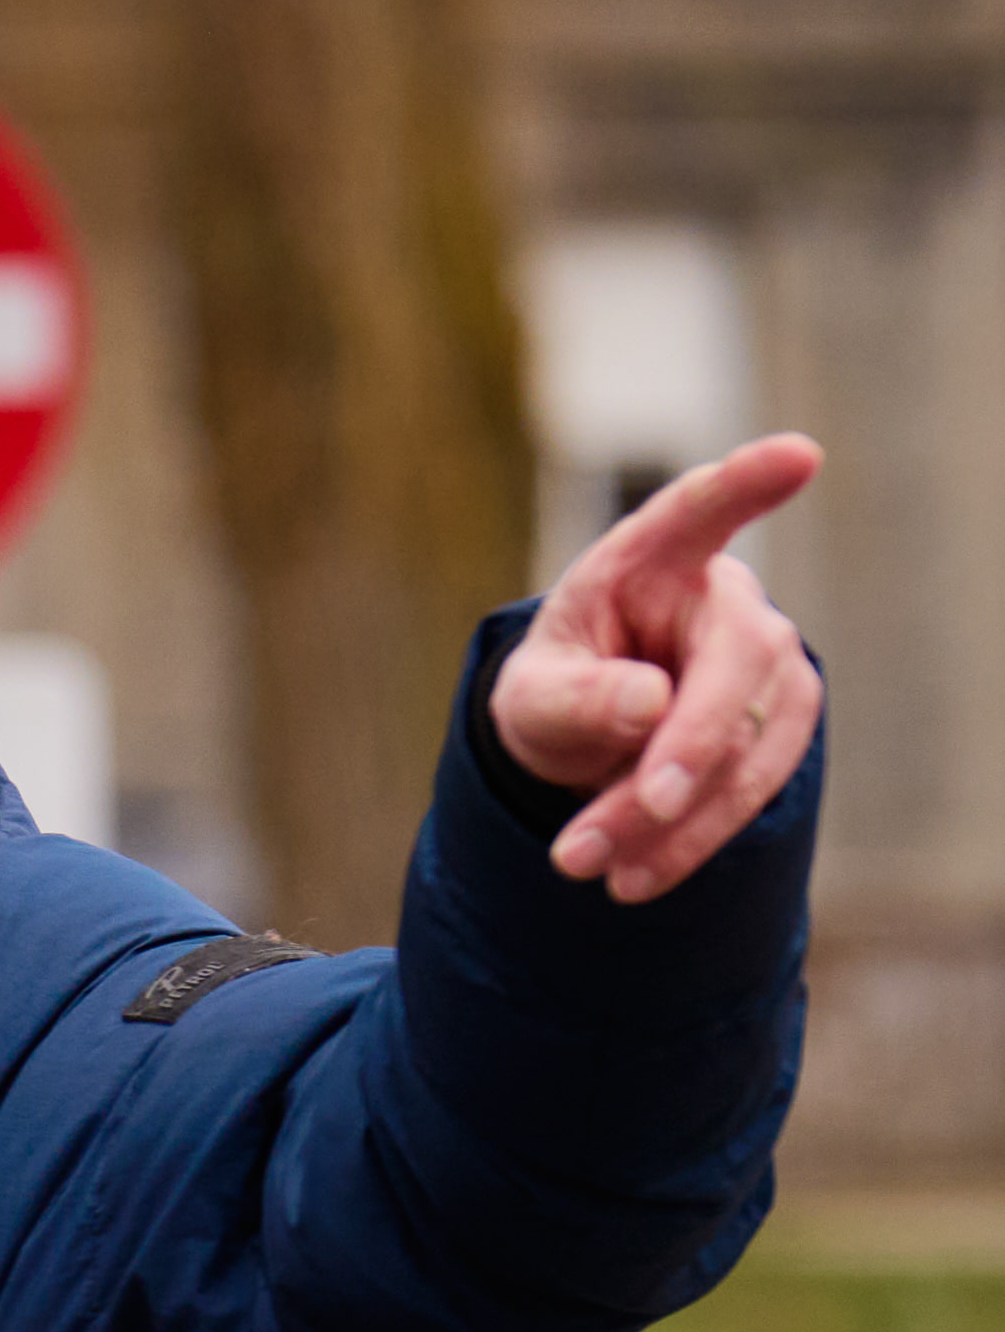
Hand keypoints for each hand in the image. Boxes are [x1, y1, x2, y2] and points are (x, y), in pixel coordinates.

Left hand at [487, 434, 824, 901]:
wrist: (586, 739)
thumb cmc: (558, 688)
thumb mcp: (532, 694)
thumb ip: (575, 696)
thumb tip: (650, 705)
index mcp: (649, 561)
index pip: (698, 512)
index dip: (746, 483)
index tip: (798, 453)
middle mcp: (725, 602)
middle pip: (737, 669)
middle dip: (684, 753)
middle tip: (623, 819)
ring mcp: (769, 665)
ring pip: (748, 745)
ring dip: (671, 819)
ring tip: (584, 867)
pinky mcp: (784, 725)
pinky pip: (753, 790)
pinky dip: (689, 840)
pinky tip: (633, 878)